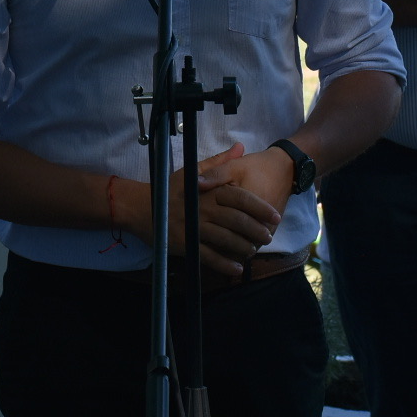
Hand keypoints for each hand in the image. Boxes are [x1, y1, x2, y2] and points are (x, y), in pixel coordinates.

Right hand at [165, 143, 282, 275]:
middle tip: (269, 238)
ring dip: (244, 248)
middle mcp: (202, 208)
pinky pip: (209, 257)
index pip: (239, 197)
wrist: (141, 208)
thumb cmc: (169, 189)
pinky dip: (225, 264)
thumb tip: (240, 148)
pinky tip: (237, 269)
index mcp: (207, 190)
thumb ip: (219, 162)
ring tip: (254, 251)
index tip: (275, 216)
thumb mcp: (192, 171)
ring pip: (226, 240)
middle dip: (256, 230)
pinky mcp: (186, 245)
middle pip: (237, 221)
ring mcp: (194, 228)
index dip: (260, 207)